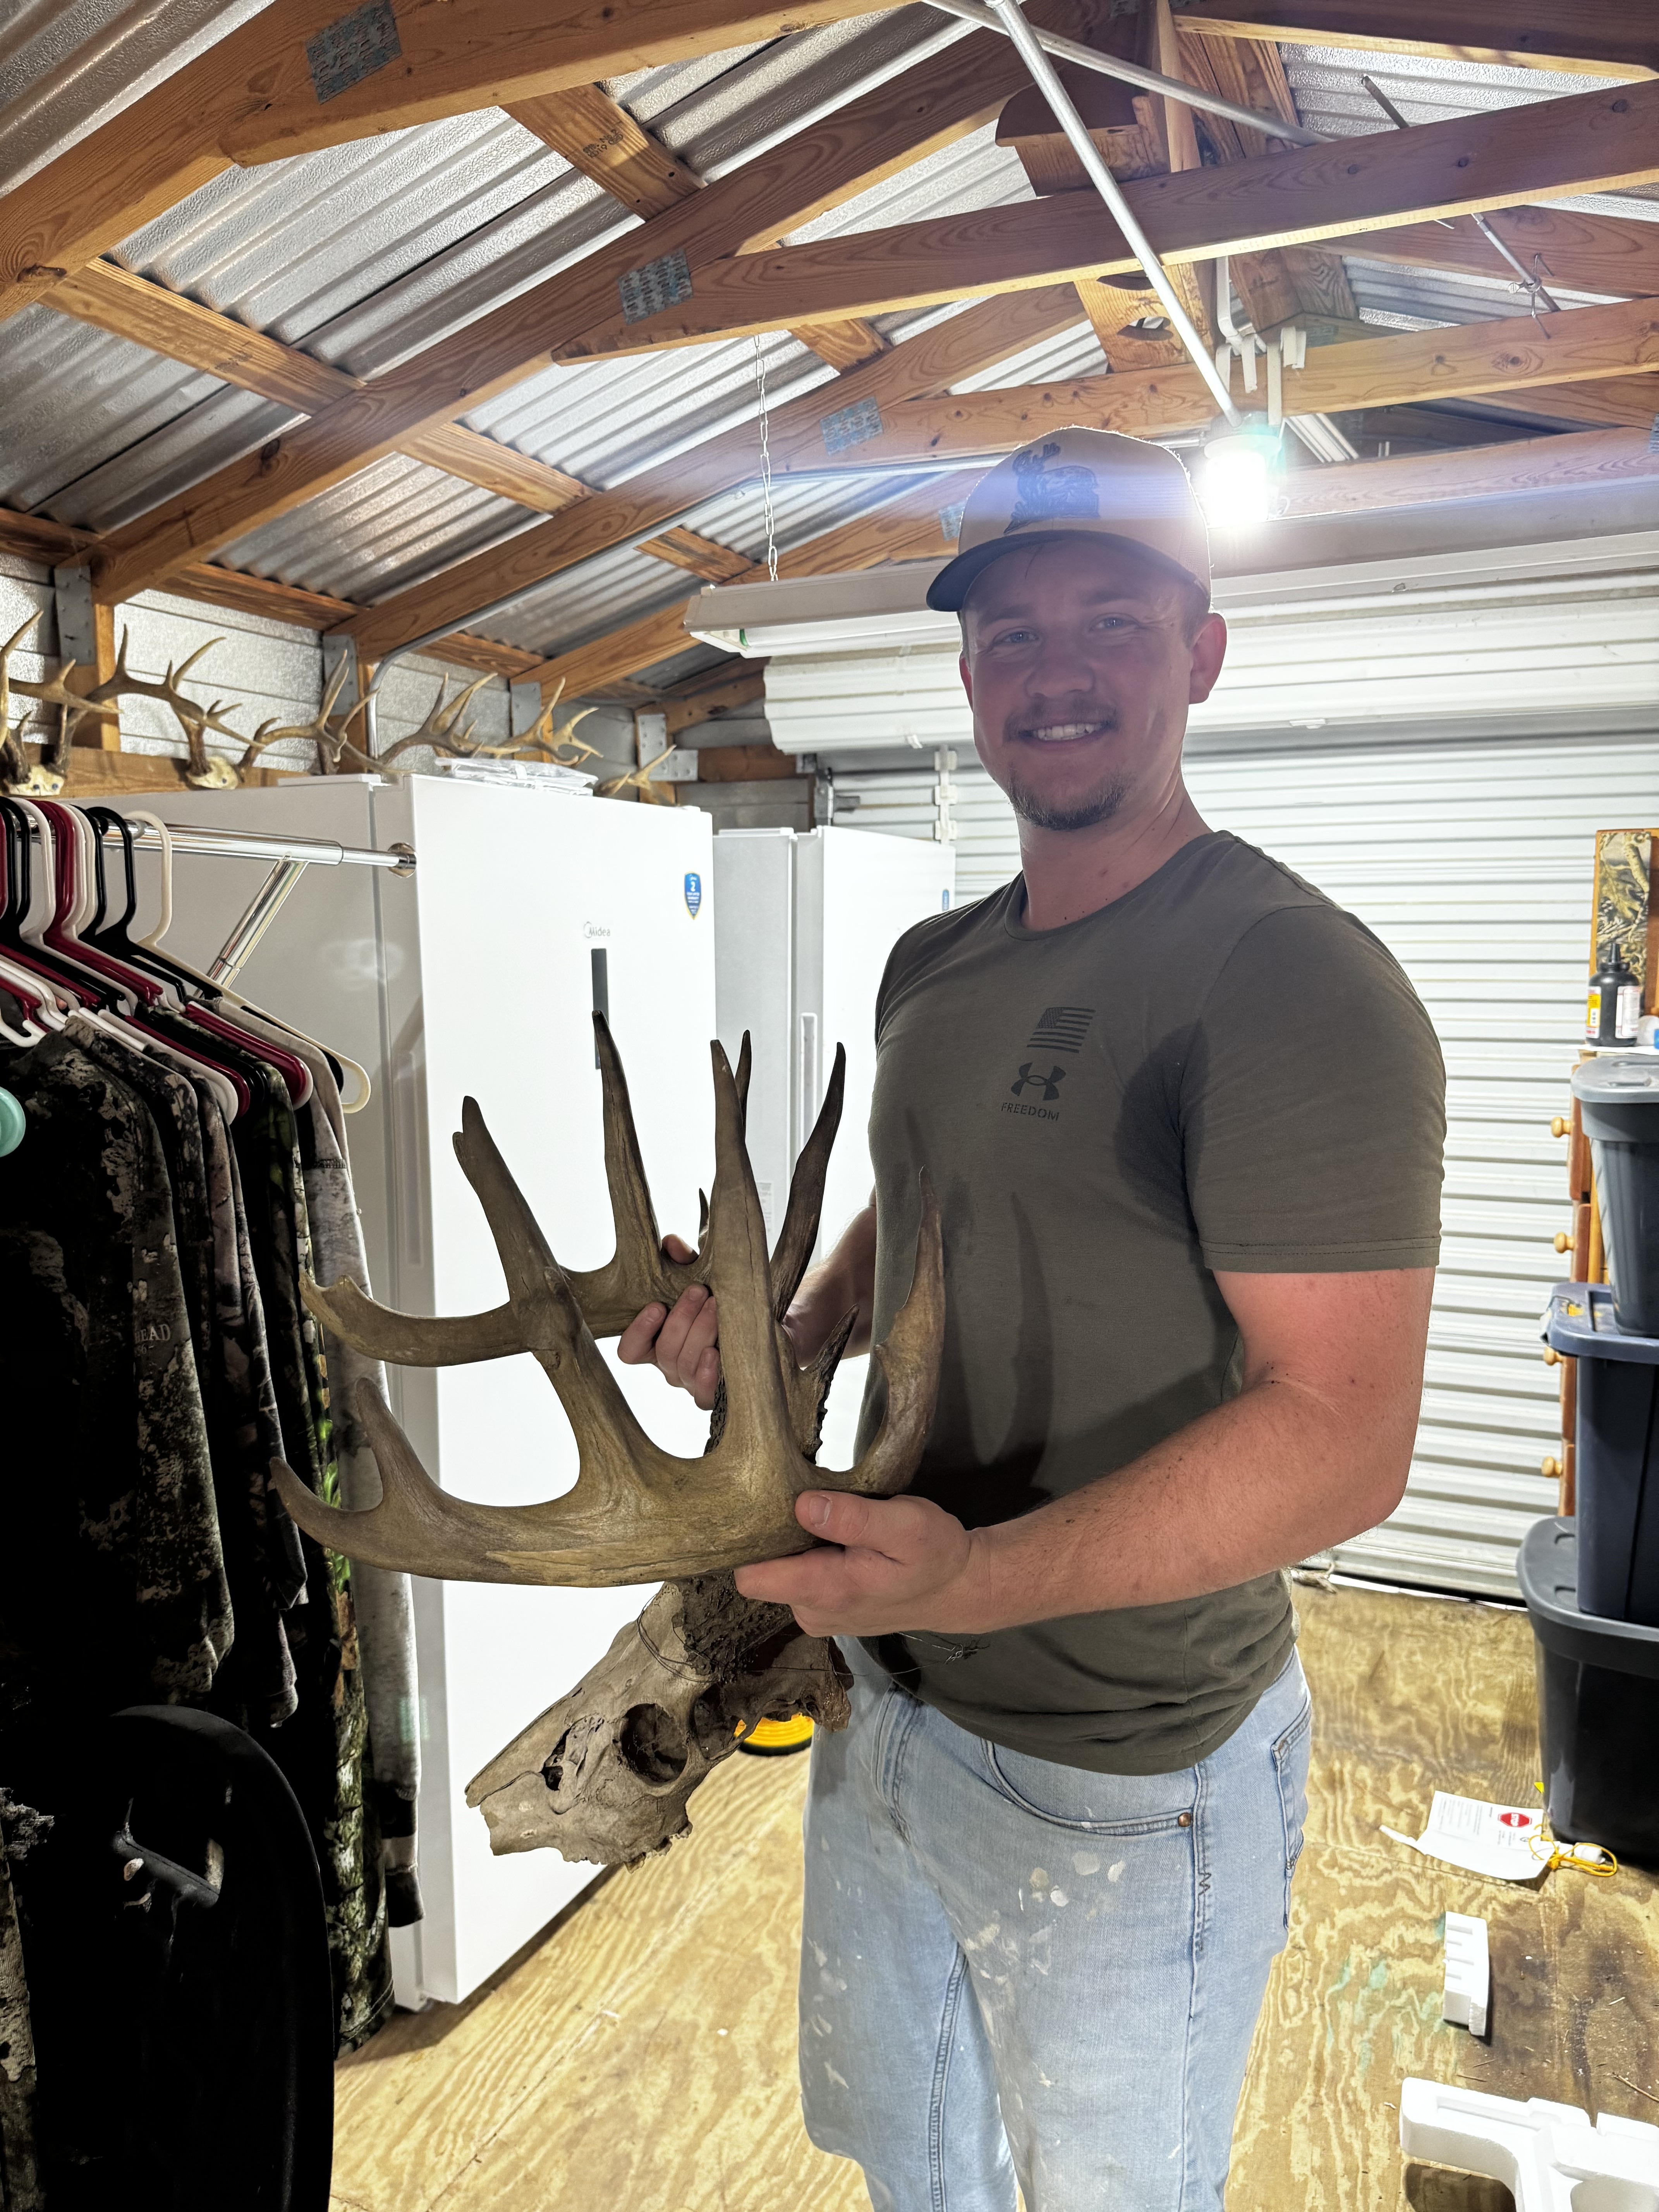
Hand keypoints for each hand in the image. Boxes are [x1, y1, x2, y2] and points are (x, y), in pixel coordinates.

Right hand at [616, 1235, 721, 1409]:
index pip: (630, 1350)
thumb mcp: (706, 1276)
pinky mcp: (718, 1395)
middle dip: (681, 1318)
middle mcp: (672, 1366)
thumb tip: (671, 1244)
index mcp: (659, 1341)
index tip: (656, 1306)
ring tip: (717, 1306)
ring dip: (700, 1332)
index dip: (638, 1331)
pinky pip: (701, 1394)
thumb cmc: (728, 1299)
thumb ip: (684, 1261)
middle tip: (700, 1291)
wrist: (775, 1322)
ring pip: (683, 1365)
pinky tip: (716, 1352)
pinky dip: (706, 1373)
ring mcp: (693, 1382)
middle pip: (663, 1352)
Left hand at [735, 1491, 984, 1639]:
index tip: (762, 1507)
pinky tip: (839, 1542)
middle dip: (777, 1536)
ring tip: (833, 1525)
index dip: (749, 1540)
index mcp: (826, 1591)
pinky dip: (812, 1556)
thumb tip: (802, 1505)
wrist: (958, 1589)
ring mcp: (817, 1613)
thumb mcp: (905, 1525)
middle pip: (761, 1569)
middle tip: (811, 1506)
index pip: (751, 1577)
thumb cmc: (935, 1555)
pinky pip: (797, 1577)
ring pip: (780, 1571)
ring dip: (798, 1545)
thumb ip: (853, 1518)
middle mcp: (813, 1611)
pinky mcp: (824, 1609)